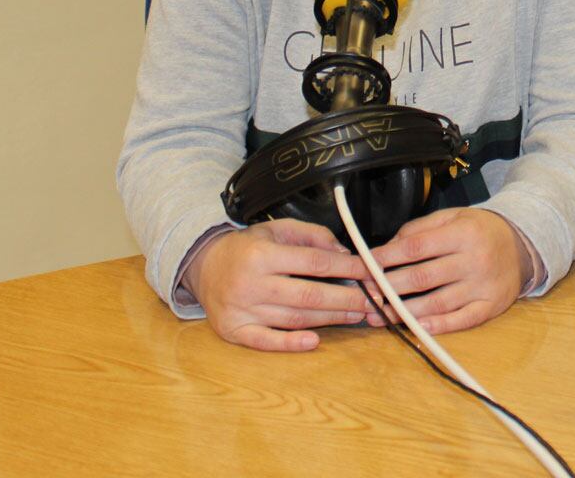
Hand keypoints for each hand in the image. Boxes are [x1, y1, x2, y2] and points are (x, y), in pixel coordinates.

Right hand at [184, 219, 374, 351]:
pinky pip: (266, 341)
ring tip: (355, 315)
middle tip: (371, 301)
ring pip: (294, 318)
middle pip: (308, 295)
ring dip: (330, 319)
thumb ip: (311, 235)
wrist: (203, 266)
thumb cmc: (246, 248)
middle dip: (345, 299)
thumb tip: (343, 253)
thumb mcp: (276, 229)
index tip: (368, 272)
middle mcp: (250, 283)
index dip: (345, 268)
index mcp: (262, 254)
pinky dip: (291, 343)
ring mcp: (242, 310)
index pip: (314, 263)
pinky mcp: (234, 331)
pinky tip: (314, 341)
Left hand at [368, 207, 528, 333]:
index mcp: (463, 233)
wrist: (522, 245)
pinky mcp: (490, 306)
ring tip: (379, 315)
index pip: (416, 247)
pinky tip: (416, 327)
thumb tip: (388, 247)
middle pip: (423, 277)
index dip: (387, 257)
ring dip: (405, 311)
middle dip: (389, 287)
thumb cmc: (480, 230)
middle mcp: (474, 260)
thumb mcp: (453, 217)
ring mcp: (483, 286)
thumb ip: (420, 228)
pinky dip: (437, 326)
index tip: (364, 265)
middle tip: (366, 294)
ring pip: (437, 303)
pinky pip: (460, 320)